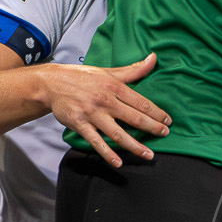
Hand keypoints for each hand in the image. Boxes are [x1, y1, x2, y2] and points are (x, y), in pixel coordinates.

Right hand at [42, 53, 170, 166]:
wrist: (52, 83)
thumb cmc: (84, 77)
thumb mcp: (109, 71)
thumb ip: (134, 70)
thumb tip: (154, 58)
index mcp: (114, 87)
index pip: (141, 102)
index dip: (157, 113)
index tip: (168, 122)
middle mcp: (105, 101)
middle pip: (134, 118)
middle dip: (152, 128)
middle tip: (165, 135)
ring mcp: (92, 114)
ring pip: (118, 133)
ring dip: (134, 146)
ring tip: (149, 155)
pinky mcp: (80, 124)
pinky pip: (96, 141)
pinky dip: (107, 153)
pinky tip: (118, 162)